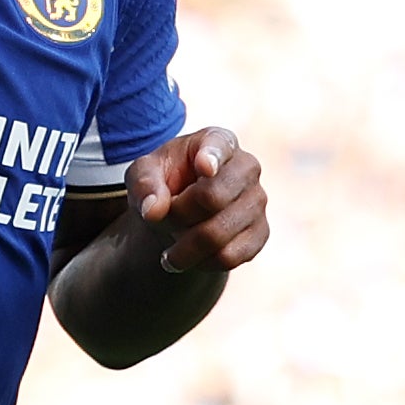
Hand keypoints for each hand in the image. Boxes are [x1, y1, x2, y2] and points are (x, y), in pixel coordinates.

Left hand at [120, 128, 267, 276]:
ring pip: (218, 234)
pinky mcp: (261, 233)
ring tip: (170, 250)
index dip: (212, 157)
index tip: (203, 167)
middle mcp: (246, 166)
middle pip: (211, 198)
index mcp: (218, 141)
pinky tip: (191, 257)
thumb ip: (144, 185)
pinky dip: (202, 263)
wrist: (182, 211)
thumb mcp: (143, 174)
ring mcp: (258, 200)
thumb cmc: (164, 182)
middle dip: (177, 216)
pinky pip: (229, 256)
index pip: (219, 147)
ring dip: (184, 248)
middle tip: (161, 221)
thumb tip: (154, 211)